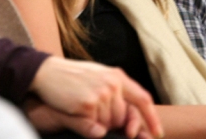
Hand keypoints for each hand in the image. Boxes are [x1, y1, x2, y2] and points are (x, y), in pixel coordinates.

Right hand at [30, 56, 162, 137]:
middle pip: (123, 117)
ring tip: (83, 109)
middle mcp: (113, 83)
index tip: (157, 133)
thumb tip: (128, 119)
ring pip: (110, 124)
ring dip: (99, 124)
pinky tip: (77, 112)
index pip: (142, 98)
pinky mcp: (88, 104)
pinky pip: (95, 126)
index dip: (151, 118)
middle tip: (94, 112)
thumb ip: (115, 93)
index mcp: (118, 76)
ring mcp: (102, 94)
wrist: (48, 72)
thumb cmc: (73, 77)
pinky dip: (88, 125)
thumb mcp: (98, 78)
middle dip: (114, 124)